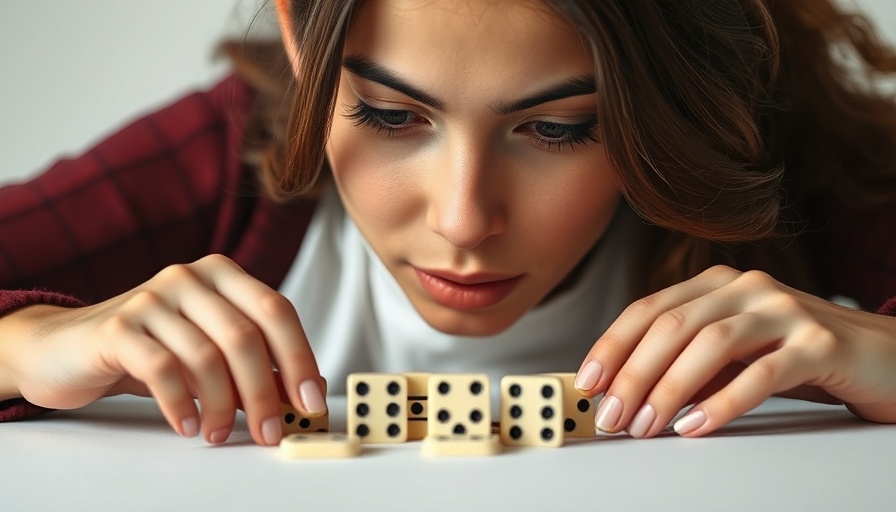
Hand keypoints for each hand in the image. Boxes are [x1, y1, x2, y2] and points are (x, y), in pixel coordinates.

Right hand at [1, 254, 324, 445]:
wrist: (68, 347)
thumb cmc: (152, 349)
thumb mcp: (209, 352)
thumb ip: (253, 367)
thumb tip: (303, 398)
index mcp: (223, 275)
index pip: (276, 310)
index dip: (300, 357)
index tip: (311, 402)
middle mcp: (190, 277)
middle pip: (245, 336)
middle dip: (264, 391)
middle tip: (269, 431)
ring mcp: (152, 298)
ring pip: (206, 356)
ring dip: (220, 406)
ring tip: (218, 435)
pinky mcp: (118, 327)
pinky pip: (162, 369)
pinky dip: (180, 404)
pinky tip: (187, 425)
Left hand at [574, 265, 895, 437]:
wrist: (887, 357)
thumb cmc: (800, 356)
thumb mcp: (735, 354)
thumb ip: (690, 362)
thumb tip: (627, 391)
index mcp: (719, 283)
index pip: (650, 309)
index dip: (613, 345)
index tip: (587, 381)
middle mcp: (748, 287)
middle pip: (672, 326)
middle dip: (632, 374)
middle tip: (610, 416)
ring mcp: (785, 310)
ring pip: (710, 345)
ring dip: (668, 390)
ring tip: (645, 426)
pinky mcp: (820, 343)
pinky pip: (761, 374)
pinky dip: (721, 402)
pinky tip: (695, 426)